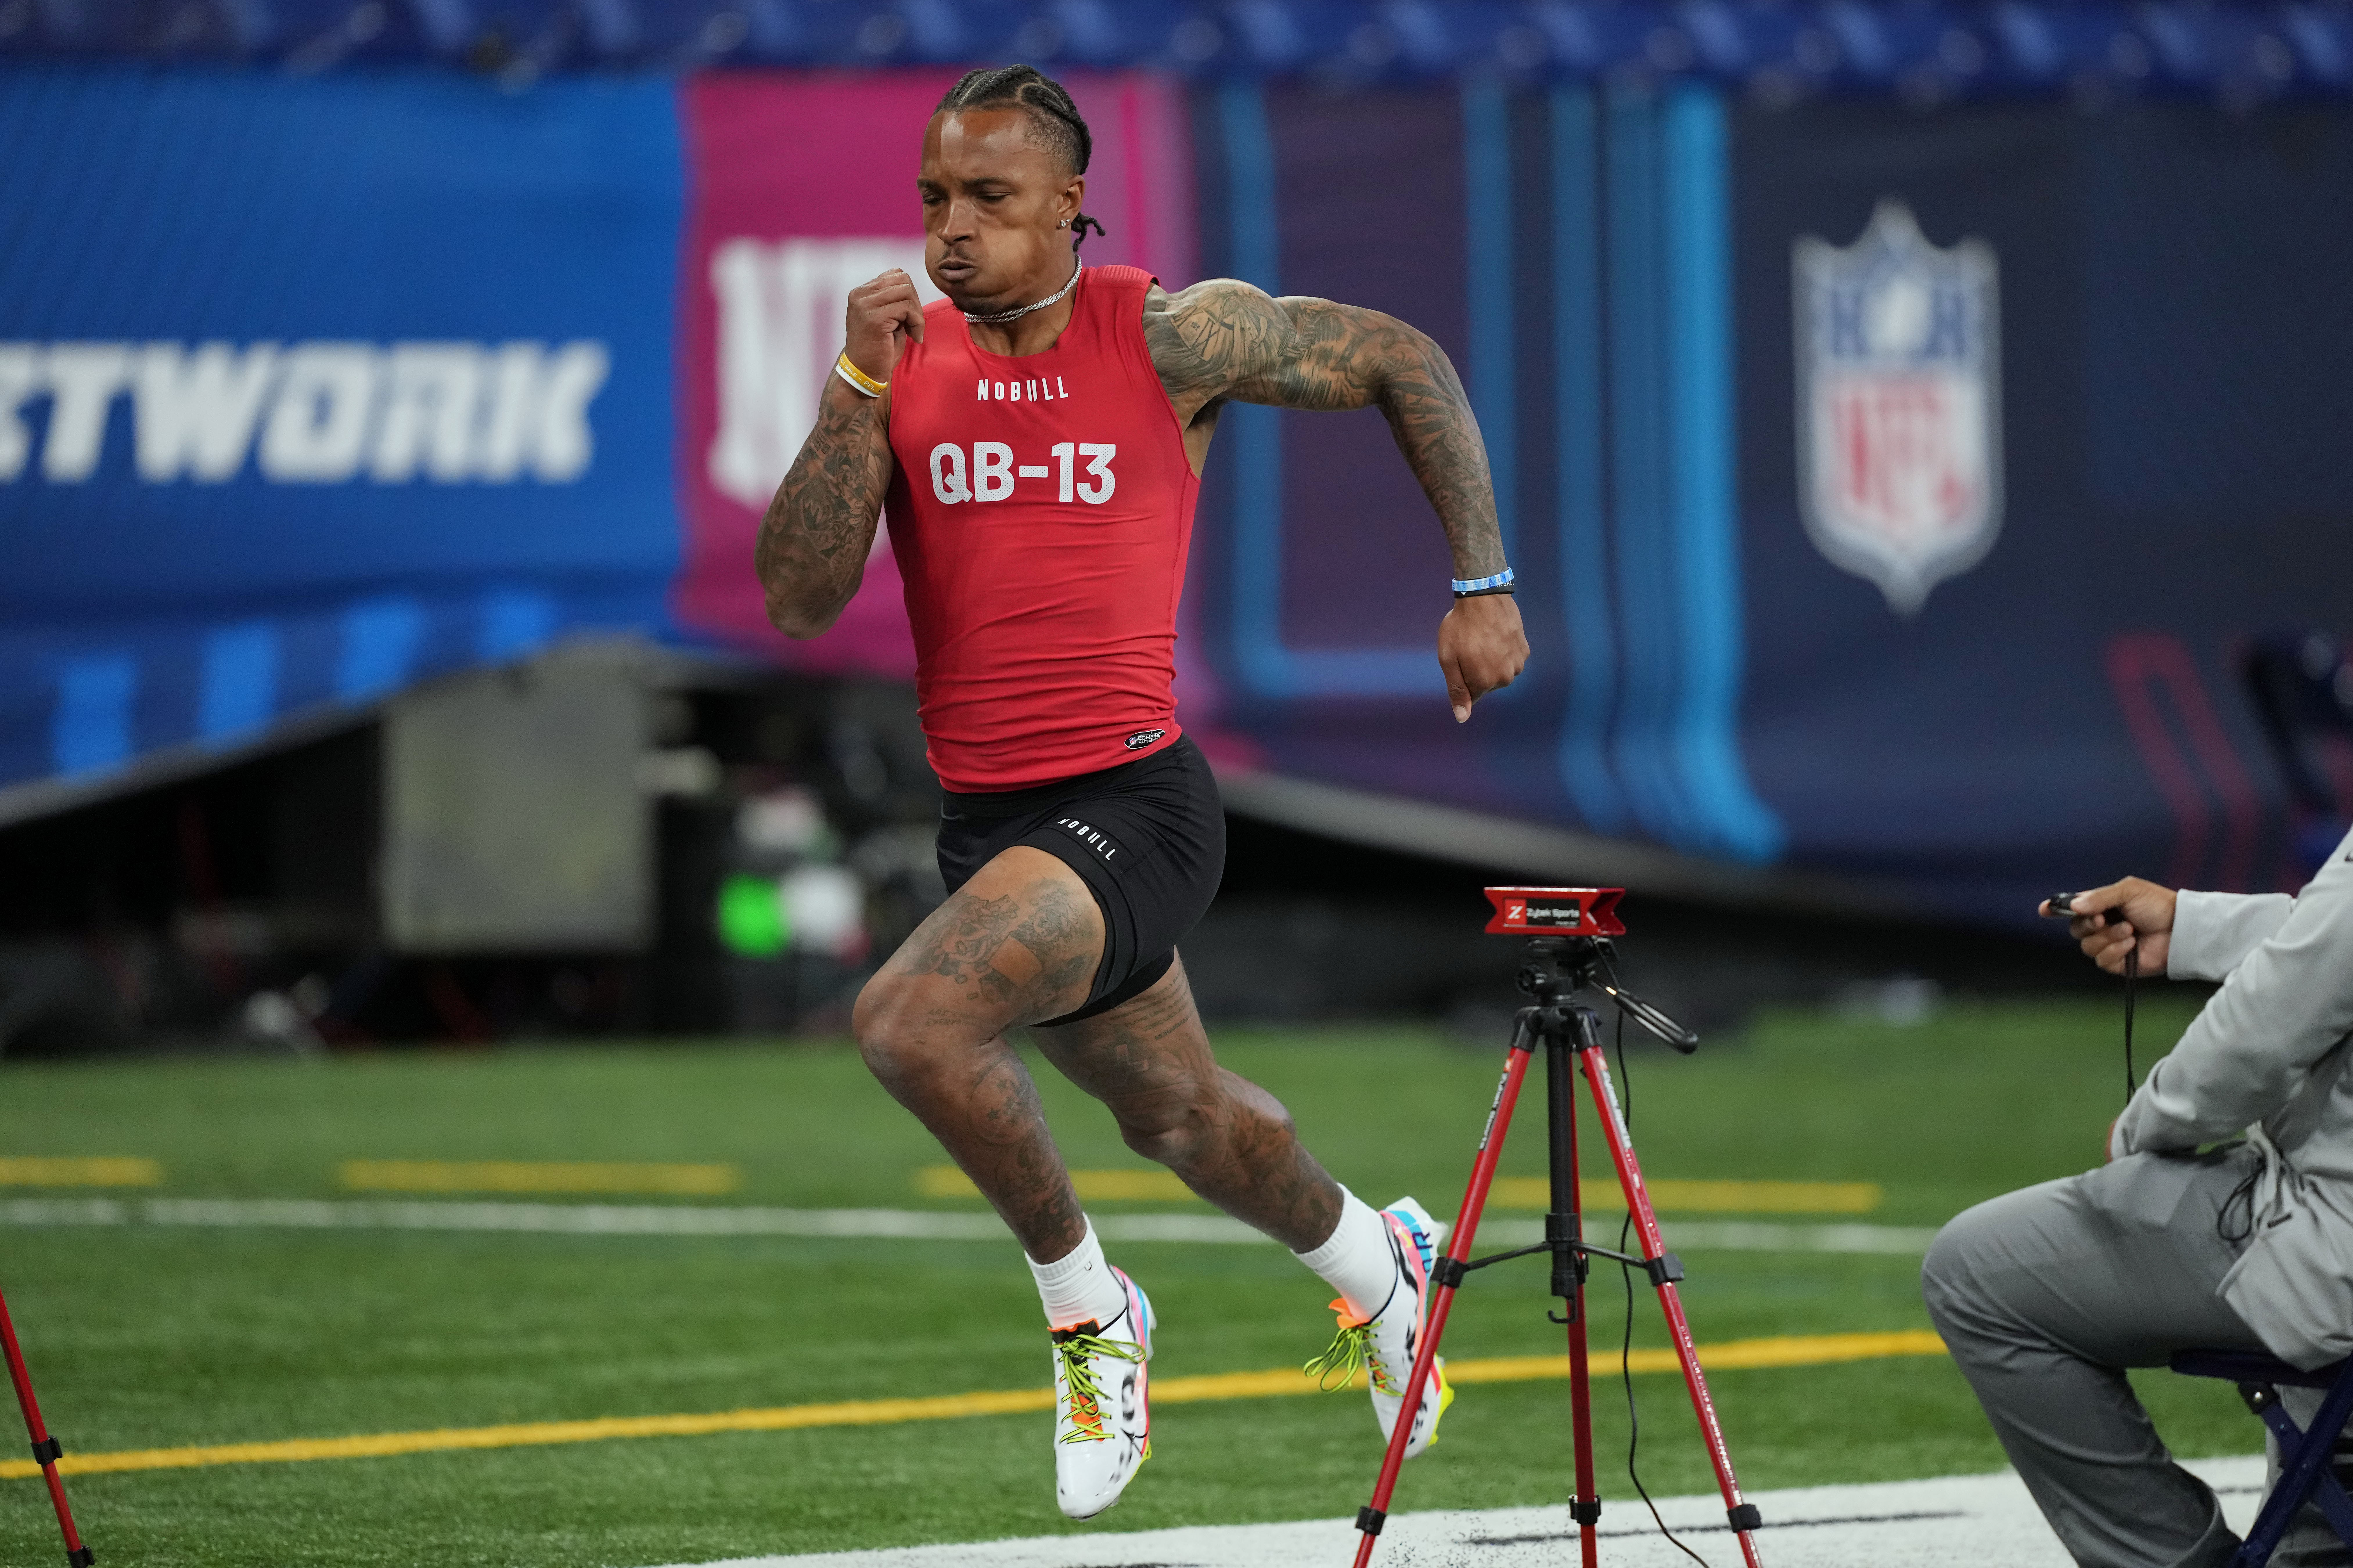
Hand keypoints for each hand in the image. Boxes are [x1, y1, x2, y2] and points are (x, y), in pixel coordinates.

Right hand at [843, 269, 925, 384]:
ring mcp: (865, 305)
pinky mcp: (874, 318)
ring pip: (907, 291)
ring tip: (913, 331)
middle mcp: (860, 295)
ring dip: (917, 313)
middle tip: (914, 324)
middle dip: (915, 302)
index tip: (909, 315)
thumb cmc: (878, 348)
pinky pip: (907, 308)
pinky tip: (913, 337)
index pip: (895, 274)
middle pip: (903, 280)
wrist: (865, 372)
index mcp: (861, 292)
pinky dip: (917, 323)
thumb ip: (892, 298)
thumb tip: (909, 285)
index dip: (909, 294)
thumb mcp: (885, 316)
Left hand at [1438, 593, 1528, 722]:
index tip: (1460, 657)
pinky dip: (1502, 651)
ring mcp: (1517, 664)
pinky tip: (1495, 636)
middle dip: (1476, 670)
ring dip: (1491, 661)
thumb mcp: (1448, 658)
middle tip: (1470, 646)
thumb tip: (1462, 718)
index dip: (1463, 676)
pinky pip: (1511, 659)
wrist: (1484, 597)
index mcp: (1484, 682)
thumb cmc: (1460, 626)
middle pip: (1487, 684)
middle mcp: (1504, 678)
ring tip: (1483, 639)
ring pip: (1500, 672)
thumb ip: (1456, 690)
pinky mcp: (1524, 650)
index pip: (1472, 694)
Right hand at [2043, 877, 2176, 976]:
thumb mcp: (2128, 891)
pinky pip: (2101, 961)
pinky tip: (2132, 945)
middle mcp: (2101, 926)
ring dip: (2108, 938)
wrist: (2181, 929)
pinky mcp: (2118, 963)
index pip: (2071, 909)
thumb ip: (2099, 897)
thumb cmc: (2157, 905)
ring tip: (2129, 931)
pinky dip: (2115, 951)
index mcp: (2100, 906)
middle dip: (2088, 925)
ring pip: (2087, 947)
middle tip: (2104, 919)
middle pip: (2075, 930)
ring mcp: (2109, 945)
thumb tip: (2073, 907)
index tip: (2044, 910)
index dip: (2055, 910)